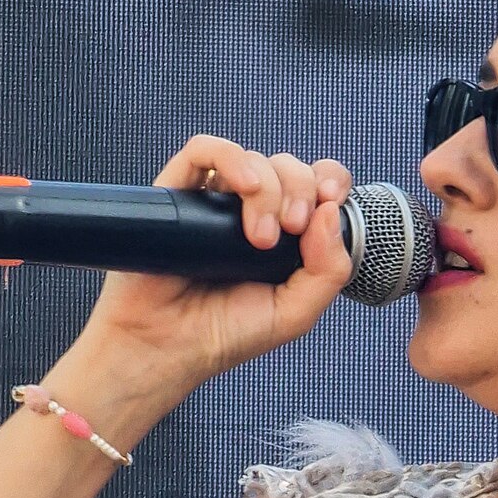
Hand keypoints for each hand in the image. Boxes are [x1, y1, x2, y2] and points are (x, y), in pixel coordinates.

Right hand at [54, 136, 356, 416]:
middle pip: (288, 167)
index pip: (316, 183)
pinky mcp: (178, 192)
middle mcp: (250, 211)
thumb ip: (329, 269)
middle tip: (289, 231)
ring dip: (269, 188)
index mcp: (284, 234)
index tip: (330, 200)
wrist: (166, 347)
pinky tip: (244, 185)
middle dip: (299, 192)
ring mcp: (214, 199)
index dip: (329, 180)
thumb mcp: (295, 313)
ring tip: (260, 237)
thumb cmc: (225, 334)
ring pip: (253, 159)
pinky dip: (230, 156)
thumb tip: (330, 212)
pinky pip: (204, 150)